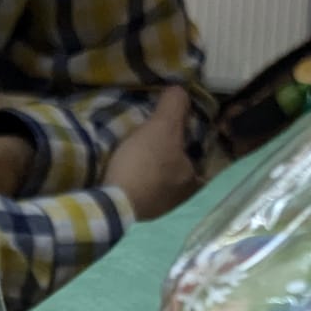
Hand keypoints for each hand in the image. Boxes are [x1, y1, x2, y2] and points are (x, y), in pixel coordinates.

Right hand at [102, 88, 197, 221]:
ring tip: (139, 165)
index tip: (174, 142)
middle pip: (179, 177)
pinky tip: (128, 183)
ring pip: (162, 190)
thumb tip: (181, 89)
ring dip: (153, 180)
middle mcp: (183, 202)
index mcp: (194, 181)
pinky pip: (144, 201)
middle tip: (154, 150)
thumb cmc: (145, 165)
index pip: (197, 162)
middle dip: (170, 165)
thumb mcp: (162, 128)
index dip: (187, 149)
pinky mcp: (138, 221)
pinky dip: (139, 192)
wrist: (113, 205)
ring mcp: (160, 215)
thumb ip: (174, 107)